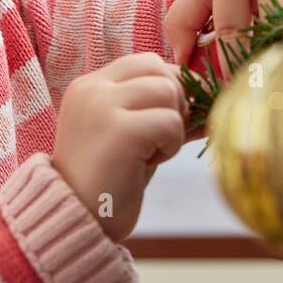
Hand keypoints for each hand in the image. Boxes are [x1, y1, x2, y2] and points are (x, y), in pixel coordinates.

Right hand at [51, 53, 188, 241]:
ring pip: (169, 92)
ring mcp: (102, 106)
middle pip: (161, 70)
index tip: (164, 121)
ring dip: (172, 126)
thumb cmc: (107, 180)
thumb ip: (155, 107)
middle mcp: (91, 88)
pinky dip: (171, 145)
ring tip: (150, 152)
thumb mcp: (129, 133)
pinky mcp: (119, 130)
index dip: (168, 87)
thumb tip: (207, 93)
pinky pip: (171, 122)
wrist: (75, 220)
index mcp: (89, 85)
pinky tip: (147, 163)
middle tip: (159, 138)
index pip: (147, 62)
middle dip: (174, 103)